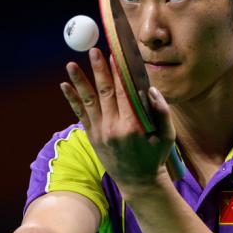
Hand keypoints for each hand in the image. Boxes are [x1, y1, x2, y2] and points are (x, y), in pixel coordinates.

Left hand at [59, 47, 175, 189]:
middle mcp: (114, 127)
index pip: (125, 91)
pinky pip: (80, 114)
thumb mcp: (168, 136)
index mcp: (134, 124)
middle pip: (105, 91)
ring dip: (79, 81)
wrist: (138, 182)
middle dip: (99, 69)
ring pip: (88, 100)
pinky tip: (64, 85)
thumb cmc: (155, 156)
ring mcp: (100, 132)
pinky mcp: (92, 136)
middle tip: (94, 50)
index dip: (120, 71)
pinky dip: (72, 99)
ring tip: (70, 64)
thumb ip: (162, 112)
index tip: (117, 53)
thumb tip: (151, 89)